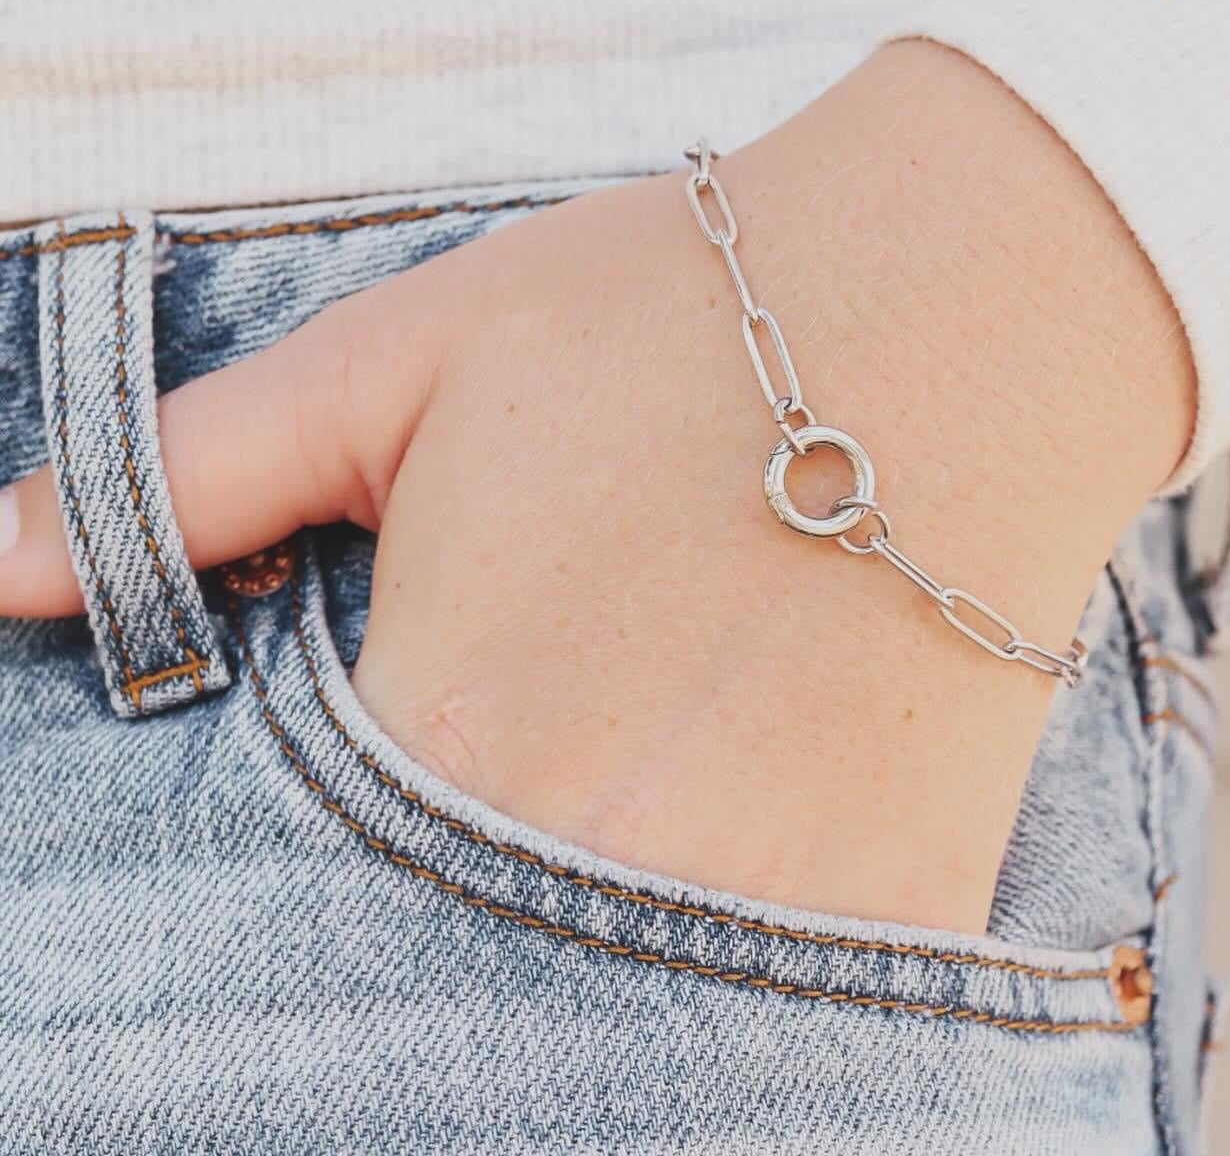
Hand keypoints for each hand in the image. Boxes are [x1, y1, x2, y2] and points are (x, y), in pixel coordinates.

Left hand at [0, 41, 1193, 931]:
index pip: (289, 911)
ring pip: (610, 1008)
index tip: (357, 831)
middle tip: (534, 754)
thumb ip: (185, 478)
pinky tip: (738, 819)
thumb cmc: (673, 311)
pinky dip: (731, 956)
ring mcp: (766, 904)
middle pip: (447, 974)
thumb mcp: (409, 357)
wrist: (964, 302)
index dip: (296, 889)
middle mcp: (593, 854)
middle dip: (439, 906)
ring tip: (628, 777)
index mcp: (446, 728)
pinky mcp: (902, 907)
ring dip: (581, 936)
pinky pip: (779, 1005)